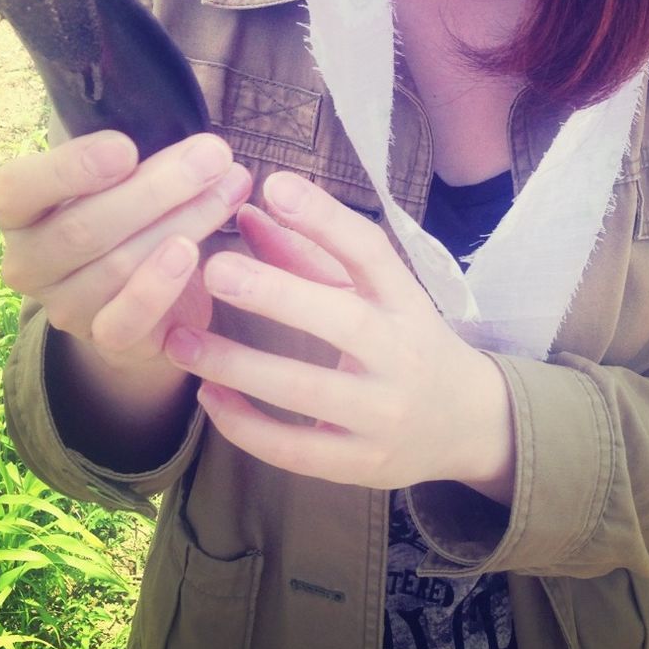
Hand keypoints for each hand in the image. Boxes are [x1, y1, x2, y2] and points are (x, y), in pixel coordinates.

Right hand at [0, 130, 251, 369]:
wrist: (145, 296)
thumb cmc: (131, 213)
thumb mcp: (123, 179)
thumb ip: (144, 162)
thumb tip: (207, 152)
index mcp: (19, 211)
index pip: (17, 188)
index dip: (69, 168)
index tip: (126, 147)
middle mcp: (29, 262)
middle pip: (81, 227)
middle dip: (156, 188)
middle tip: (213, 157)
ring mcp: (64, 306)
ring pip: (116, 266)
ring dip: (182, 223)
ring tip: (229, 189)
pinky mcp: (105, 339)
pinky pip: (128, 319)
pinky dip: (161, 285)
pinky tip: (194, 253)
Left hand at [164, 171, 515, 500]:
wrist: (468, 425)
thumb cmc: (407, 342)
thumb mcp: (374, 295)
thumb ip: (308, 254)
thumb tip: (250, 209)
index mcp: (406, 302)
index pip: (371, 253)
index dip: (325, 218)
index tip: (275, 185)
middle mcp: (401, 355)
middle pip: (341, 321)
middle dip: (275, 295)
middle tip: (214, 268)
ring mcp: (384, 414)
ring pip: (306, 390)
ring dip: (237, 365)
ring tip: (180, 341)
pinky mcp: (362, 463)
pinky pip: (295, 449)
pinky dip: (245, 425)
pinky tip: (207, 396)